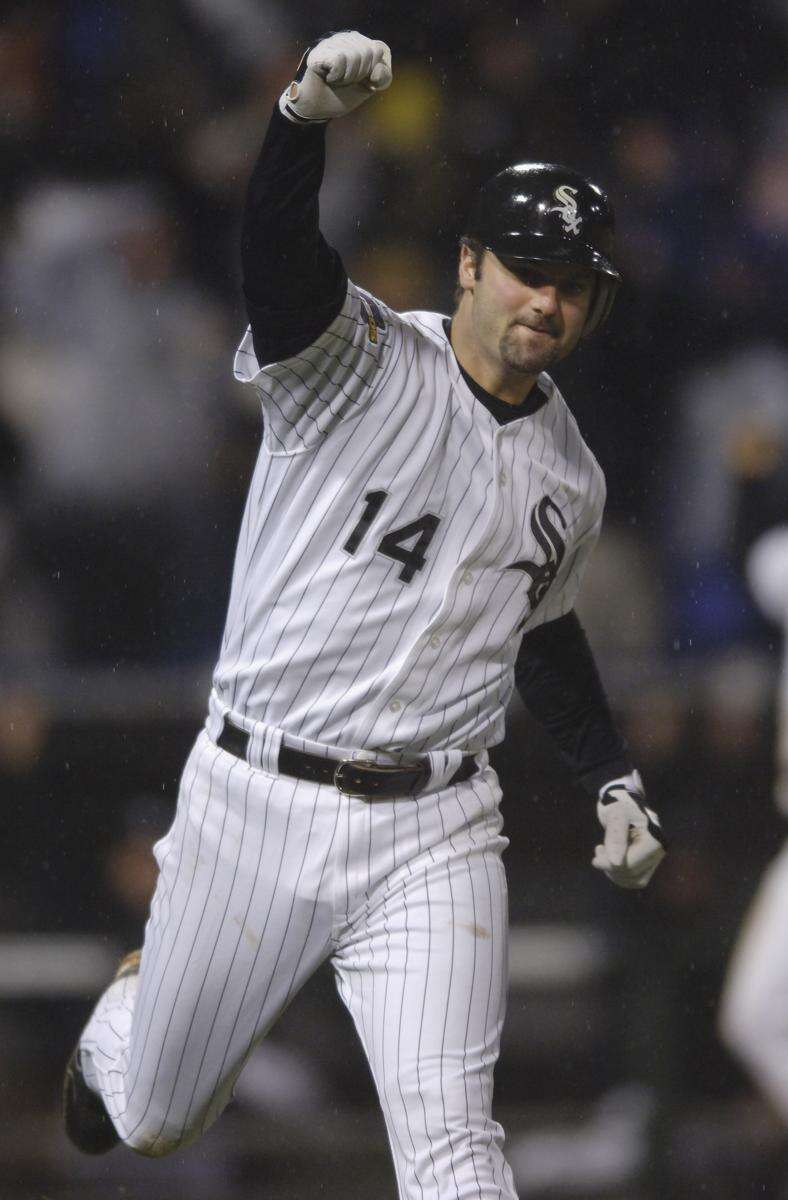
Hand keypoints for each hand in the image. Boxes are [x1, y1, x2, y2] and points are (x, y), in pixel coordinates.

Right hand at [279, 31, 391, 124]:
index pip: (380, 49)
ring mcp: (331, 41)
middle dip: (360, 75)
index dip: (375, 71)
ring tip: (336, 80)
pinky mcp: (320, 50)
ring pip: (355, 55)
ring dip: (347, 77)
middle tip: (346, 81)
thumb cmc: (341, 95)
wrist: (318, 110)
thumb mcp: (369, 87)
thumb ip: (383, 77)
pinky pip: (340, 59)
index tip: (363, 80)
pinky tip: (328, 78)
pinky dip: (336, 76)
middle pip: (369, 52)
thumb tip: (376, 71)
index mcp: (359, 42)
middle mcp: (345, 37)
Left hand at [592, 770, 664, 888]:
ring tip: (604, 854)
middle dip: (612, 867)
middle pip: (633, 874)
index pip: (631, 865)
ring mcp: (655, 857)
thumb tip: (616, 864)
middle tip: (599, 851)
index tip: (596, 855)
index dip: (610, 865)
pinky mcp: (649, 860)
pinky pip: (636, 877)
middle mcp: (659, 850)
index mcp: (654, 839)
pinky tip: (610, 859)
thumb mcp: (615, 816)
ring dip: (615, 873)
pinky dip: (621, 874)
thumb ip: (616, 838)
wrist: (621, 798)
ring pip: (635, 880)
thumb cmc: (618, 803)